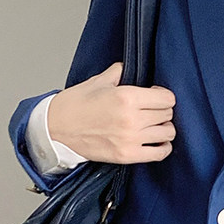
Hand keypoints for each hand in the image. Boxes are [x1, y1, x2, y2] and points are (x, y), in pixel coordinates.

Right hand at [46, 62, 175, 163]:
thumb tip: (128, 68)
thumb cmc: (73, 106)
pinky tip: (157, 142)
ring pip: (167, 133)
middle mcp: (131, 119)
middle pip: (167, 114)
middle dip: (162, 111)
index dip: (163, 95)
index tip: (156, 95)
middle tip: (152, 110)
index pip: (166, 98)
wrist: (55, 129)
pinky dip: (163, 148)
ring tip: (154, 126)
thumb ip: (118, 72)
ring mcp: (130, 139)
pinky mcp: (127, 155)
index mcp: (126, 97)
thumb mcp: (97, 81)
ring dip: (164, 128)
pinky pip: (159, 154)